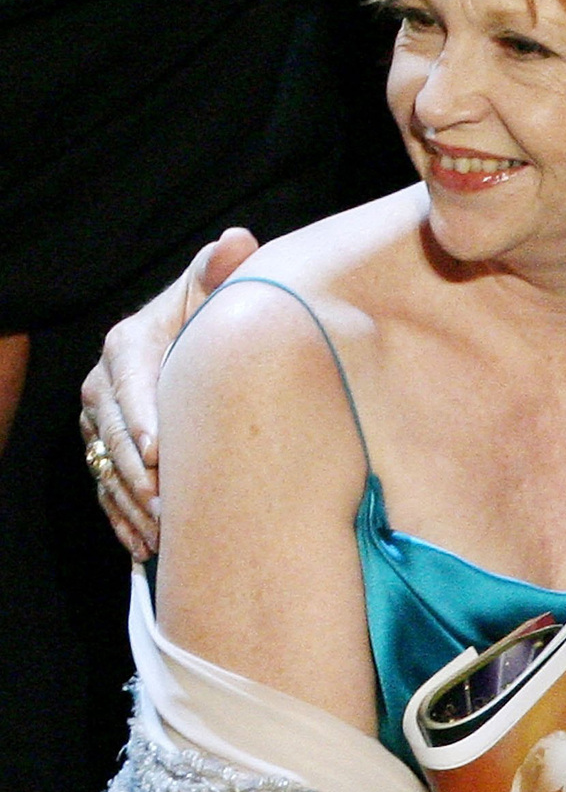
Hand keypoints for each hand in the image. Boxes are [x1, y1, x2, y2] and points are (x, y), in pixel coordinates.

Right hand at [80, 226, 258, 557]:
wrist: (198, 342)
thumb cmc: (212, 315)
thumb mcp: (215, 289)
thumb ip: (222, 270)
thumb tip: (237, 243)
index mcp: (128, 345)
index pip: (128, 385)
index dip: (143, 419)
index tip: (161, 451)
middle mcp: (105, 386)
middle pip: (113, 437)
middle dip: (139, 474)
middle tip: (168, 505)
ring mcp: (103, 425)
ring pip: (109, 470)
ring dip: (133, 505)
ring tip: (163, 533)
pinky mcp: (109, 455)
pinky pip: (109, 492)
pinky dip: (124, 521)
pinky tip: (145, 548)